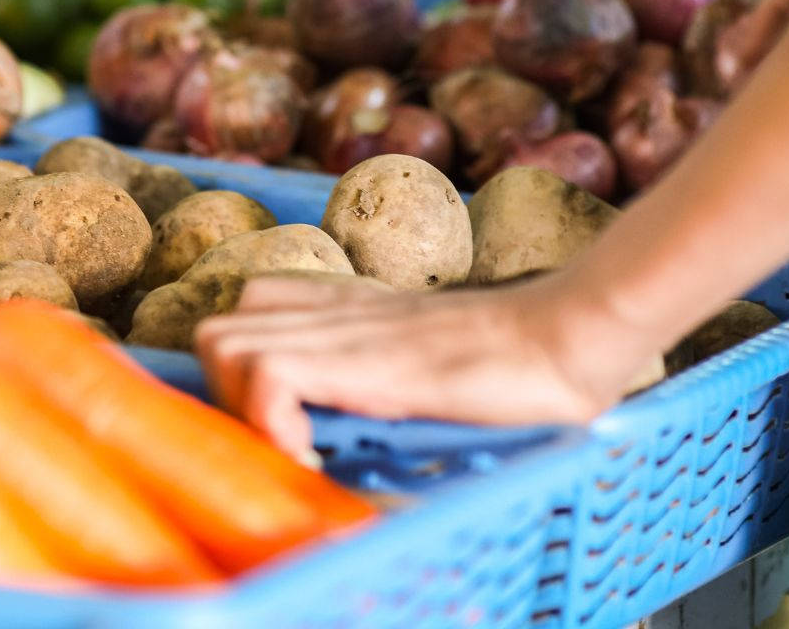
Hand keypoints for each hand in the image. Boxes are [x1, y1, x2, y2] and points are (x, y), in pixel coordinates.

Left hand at [194, 271, 660, 457]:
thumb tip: (367, 472)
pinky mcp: (361, 357)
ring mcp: (341, 333)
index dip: (238, 377)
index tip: (277, 439)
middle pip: (217, 333)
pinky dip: (273, 423)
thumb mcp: (439, 382)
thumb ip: (397, 404)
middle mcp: (330, 317)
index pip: (247, 317)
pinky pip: (269, 376)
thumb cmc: (523, 376)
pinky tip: (314, 457)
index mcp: (346, 318)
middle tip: (282, 447)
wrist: (571, 337)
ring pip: (224, 344)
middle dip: (228, 401)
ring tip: (297, 449)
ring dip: (243, 406)